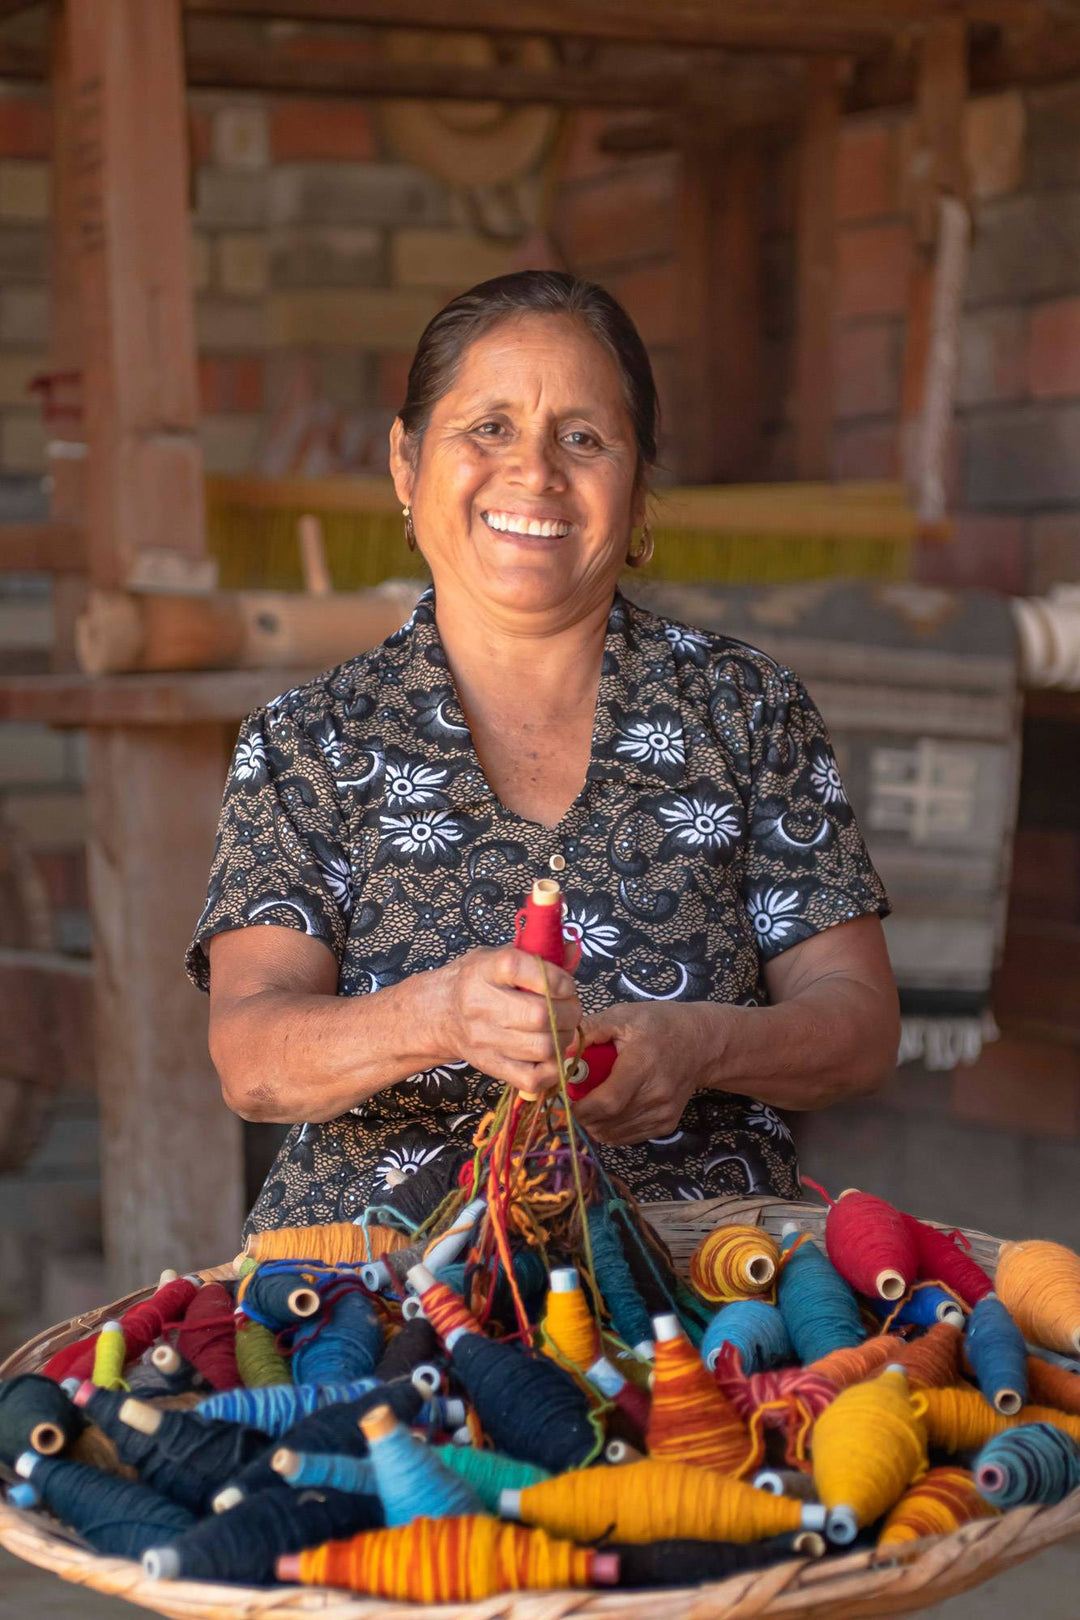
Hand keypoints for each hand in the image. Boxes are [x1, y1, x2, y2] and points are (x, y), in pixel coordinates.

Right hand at [432, 946, 581, 1096]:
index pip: (521, 969)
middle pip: (539, 1015)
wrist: (438, 1014)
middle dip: (568, 1011)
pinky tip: (551, 1054)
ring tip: (561, 1029)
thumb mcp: (498, 956)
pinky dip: (553, 1069)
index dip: (555, 977)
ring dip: (564, 1038)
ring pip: (542, 1047)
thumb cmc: (475, 981)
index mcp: (485, 970)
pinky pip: (532, 1078)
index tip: (565, 983)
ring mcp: (485, 1039)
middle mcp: (482, 1004)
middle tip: (570, 1008)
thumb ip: (537, 953)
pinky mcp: (491, 1065)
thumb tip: (571, 949)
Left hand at [571, 1002, 714, 1143]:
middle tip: (576, 1095)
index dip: (580, 1107)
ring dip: (594, 1122)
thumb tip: (558, 1048)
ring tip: (594, 1098)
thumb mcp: (623, 1016)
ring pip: (612, 1135)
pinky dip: (610, 1128)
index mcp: (643, 1065)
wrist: (701, 1044)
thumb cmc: (658, 1025)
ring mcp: (663, 1114)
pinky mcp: (666, 1126)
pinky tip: (611, 1107)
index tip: (565, 1096)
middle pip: (606, 1122)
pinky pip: (625, 1138)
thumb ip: (589, 1031)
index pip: (607, 1102)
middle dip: (582, 1114)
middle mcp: (656, 1095)